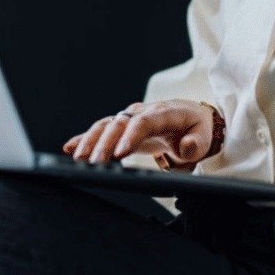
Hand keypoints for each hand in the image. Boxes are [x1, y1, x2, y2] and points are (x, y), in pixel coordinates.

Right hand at [62, 99, 217, 166]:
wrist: (191, 118)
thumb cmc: (197, 128)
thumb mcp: (205, 135)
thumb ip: (197, 142)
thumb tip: (187, 147)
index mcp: (163, 113)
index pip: (144, 122)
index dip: (130, 136)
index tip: (120, 153)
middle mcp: (142, 112)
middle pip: (119, 124)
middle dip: (104, 143)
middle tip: (93, 163)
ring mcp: (131, 118)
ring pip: (106, 125)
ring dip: (91, 141)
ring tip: (78, 159)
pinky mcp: (123, 127)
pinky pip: (101, 130)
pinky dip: (85, 138)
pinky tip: (70, 148)